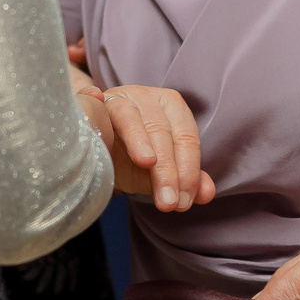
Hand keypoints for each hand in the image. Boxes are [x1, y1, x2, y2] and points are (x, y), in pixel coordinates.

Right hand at [92, 82, 213, 212]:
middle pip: (163, 133)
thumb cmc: (129, 156)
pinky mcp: (97, 101)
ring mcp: (123, 97)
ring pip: (134, 118)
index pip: (187, 139)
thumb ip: (184, 181)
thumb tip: (207, 194)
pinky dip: (101, 109)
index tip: (183, 202)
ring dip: (141, 142)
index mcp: (173, 110)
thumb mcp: (157, 173)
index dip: (188, 171)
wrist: (92, 142)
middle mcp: (150, 99)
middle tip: (167, 202)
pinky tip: (104, 122)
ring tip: (147, 164)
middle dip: (167, 170)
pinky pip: (101, 105)